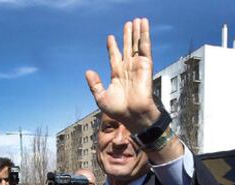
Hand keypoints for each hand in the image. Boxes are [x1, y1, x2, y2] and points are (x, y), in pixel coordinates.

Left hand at [85, 18, 159, 133]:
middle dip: (127, 36)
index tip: (110, 37)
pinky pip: (145, 47)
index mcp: (117, 76)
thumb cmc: (118, 111)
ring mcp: (137, 66)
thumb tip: (88, 71)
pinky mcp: (146, 65)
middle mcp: (128, 69)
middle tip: (128, 23)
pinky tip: (144, 25)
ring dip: (137, 32)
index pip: (114, 57)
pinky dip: (145, 35)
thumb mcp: (101, 98)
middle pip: (127, 48)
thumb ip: (94, 85)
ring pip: (137, 45)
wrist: (133, 115)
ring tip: (137, 20)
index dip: (112, 47)